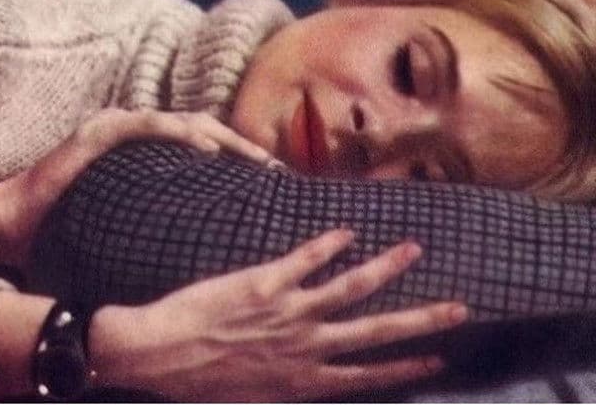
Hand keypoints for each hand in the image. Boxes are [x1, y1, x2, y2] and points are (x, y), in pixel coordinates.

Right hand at [0, 109, 270, 267]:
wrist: (15, 224)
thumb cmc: (67, 232)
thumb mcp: (127, 229)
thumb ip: (160, 225)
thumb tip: (204, 252)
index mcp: (143, 155)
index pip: (201, 146)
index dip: (239, 158)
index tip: (273, 180)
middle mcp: (133, 133)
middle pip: (201, 128)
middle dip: (241, 145)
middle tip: (276, 168)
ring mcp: (116, 128)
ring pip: (181, 120)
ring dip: (221, 136)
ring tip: (253, 157)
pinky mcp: (99, 131)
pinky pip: (148, 125)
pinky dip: (180, 133)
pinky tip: (207, 150)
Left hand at [88, 229, 466, 400]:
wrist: (158, 355)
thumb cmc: (198, 383)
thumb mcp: (250, 402)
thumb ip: (285, 391)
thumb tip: (310, 387)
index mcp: (302, 381)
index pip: (367, 375)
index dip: (405, 366)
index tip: (439, 358)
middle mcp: (304, 347)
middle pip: (376, 331)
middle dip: (421, 319)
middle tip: (460, 307)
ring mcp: (287, 313)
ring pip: (349, 287)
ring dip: (385, 268)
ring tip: (412, 249)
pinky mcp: (262, 283)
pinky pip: (304, 259)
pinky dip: (328, 244)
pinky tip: (348, 231)